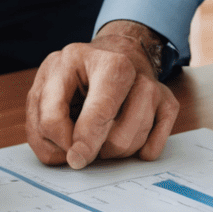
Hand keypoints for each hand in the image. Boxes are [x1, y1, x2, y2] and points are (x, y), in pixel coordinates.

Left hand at [26, 21, 177, 168]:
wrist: (114, 54)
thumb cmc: (74, 79)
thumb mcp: (45, 92)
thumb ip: (45, 125)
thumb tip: (74, 156)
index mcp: (75, 58)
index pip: (64, 112)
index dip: (62, 143)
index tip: (68, 156)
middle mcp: (117, 63)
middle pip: (107, 128)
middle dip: (94, 149)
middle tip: (84, 152)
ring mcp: (147, 81)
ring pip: (132, 139)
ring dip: (113, 151)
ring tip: (102, 138)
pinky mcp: (167, 99)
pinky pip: (154, 146)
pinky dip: (140, 152)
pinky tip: (127, 137)